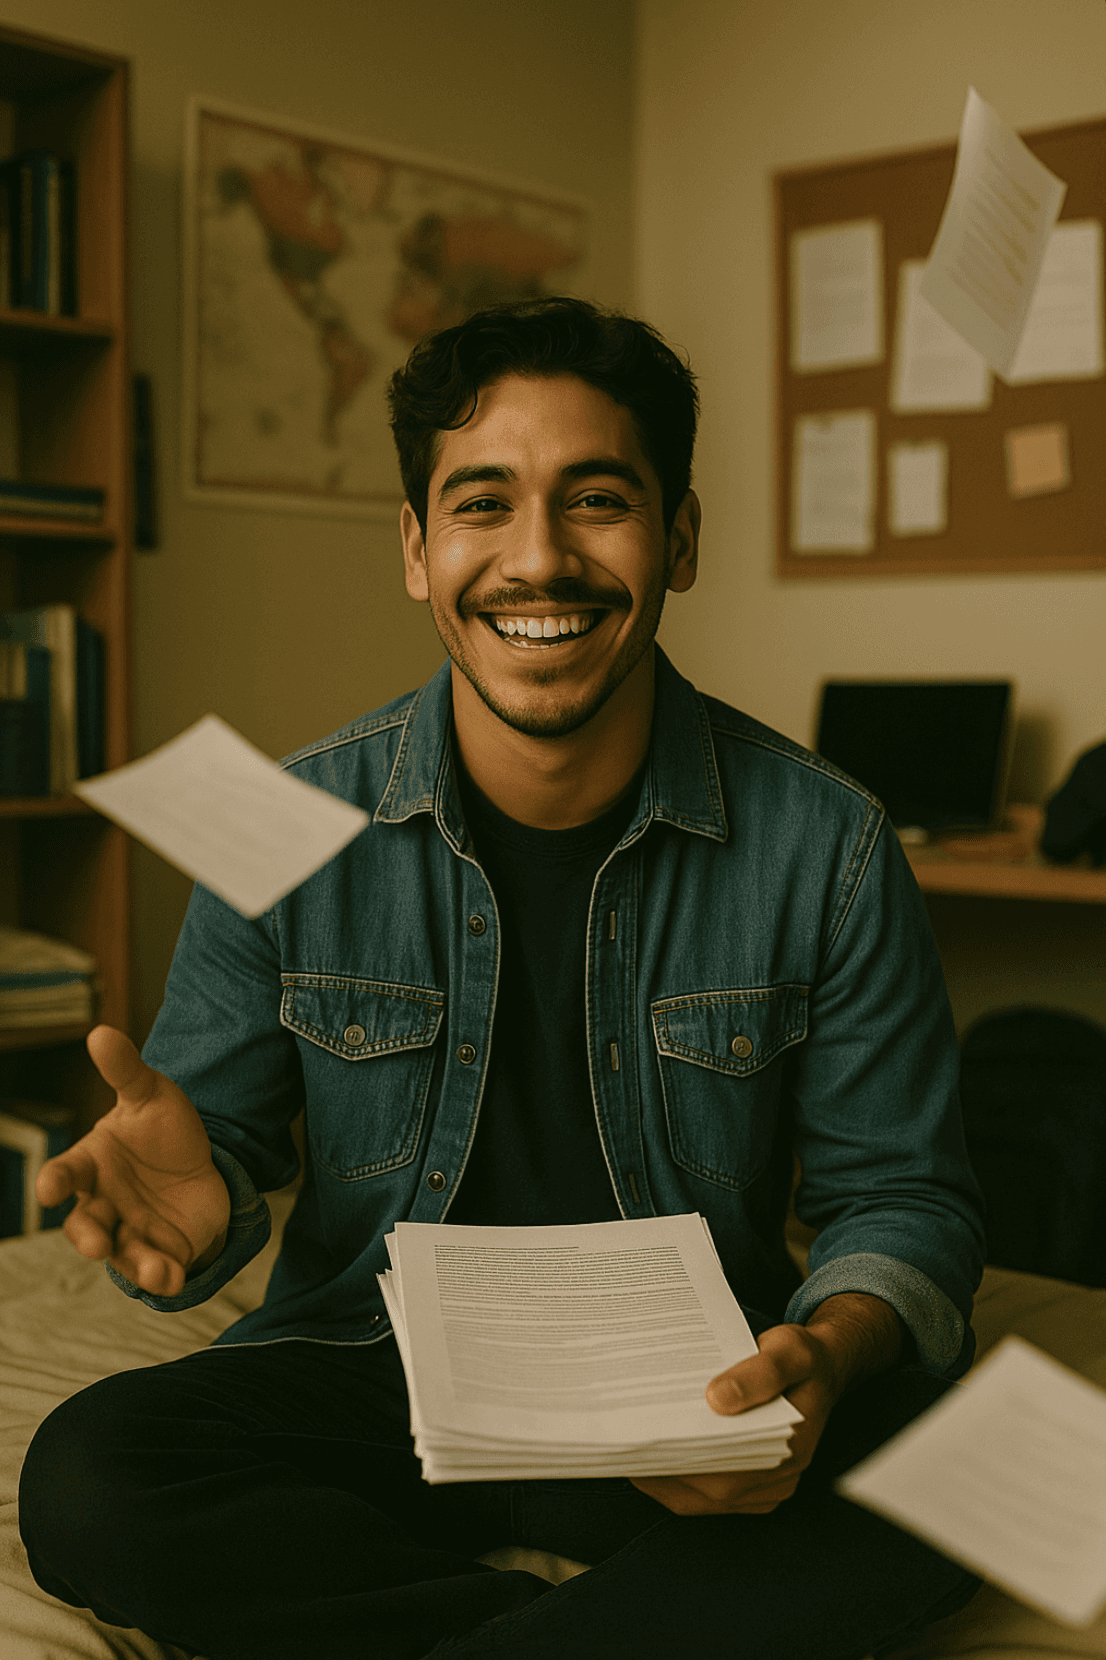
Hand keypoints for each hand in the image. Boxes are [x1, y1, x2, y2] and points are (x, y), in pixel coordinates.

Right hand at [35, 1025, 230, 1296]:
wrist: (203, 1164)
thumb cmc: (161, 1129)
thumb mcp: (151, 1095)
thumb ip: (125, 1071)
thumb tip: (100, 1032)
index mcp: (91, 1164)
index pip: (65, 1174)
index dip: (54, 1181)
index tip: (50, 1188)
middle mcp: (102, 1203)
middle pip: (85, 1225)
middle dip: (88, 1236)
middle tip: (96, 1244)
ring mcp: (129, 1232)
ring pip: (121, 1255)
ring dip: (134, 1264)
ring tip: (154, 1270)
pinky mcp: (160, 1252)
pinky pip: (156, 1269)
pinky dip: (162, 1276)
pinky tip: (173, 1276)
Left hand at [630, 1294, 902, 1516]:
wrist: (824, 1366)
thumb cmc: (803, 1357)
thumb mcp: (790, 1351)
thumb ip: (760, 1374)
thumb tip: (717, 1400)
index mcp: (790, 1450)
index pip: (724, 1475)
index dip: (676, 1469)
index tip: (636, 1445)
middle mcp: (778, 1479)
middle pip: (706, 1493)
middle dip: (660, 1472)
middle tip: (619, 1444)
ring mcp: (767, 1487)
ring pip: (703, 1499)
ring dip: (664, 1478)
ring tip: (628, 1447)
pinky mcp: (756, 1485)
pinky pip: (709, 1495)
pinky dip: (679, 1479)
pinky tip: (654, 1452)